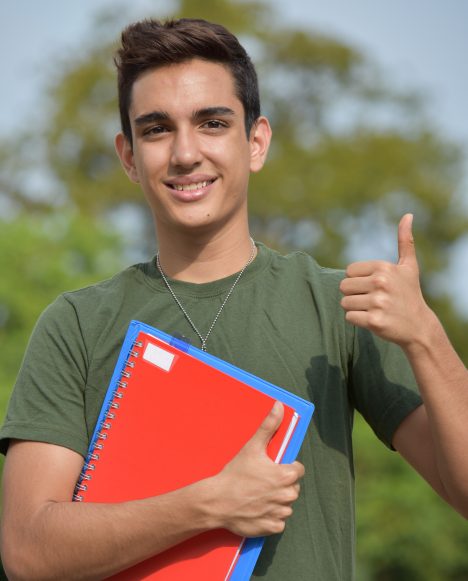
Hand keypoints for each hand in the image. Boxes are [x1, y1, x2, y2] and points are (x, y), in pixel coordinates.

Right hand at [209, 401, 304, 536]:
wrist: (217, 501)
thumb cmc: (235, 473)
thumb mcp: (252, 446)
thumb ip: (269, 425)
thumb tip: (279, 406)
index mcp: (284, 475)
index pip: (298, 470)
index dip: (287, 467)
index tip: (274, 467)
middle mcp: (286, 496)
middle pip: (293, 487)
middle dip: (282, 483)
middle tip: (263, 480)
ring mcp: (279, 512)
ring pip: (287, 505)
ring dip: (278, 500)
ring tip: (260, 494)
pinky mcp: (271, 527)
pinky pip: (279, 521)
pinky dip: (272, 516)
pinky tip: (258, 508)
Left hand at [340, 214, 433, 347]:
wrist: (419, 326)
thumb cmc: (409, 294)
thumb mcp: (409, 267)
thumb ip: (405, 241)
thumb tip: (408, 215)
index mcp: (383, 268)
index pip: (349, 271)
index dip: (358, 280)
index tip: (374, 287)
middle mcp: (380, 283)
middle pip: (343, 287)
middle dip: (354, 294)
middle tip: (372, 300)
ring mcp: (377, 302)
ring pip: (345, 302)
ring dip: (355, 308)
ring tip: (373, 309)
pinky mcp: (374, 321)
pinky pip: (349, 317)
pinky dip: (358, 320)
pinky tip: (373, 320)